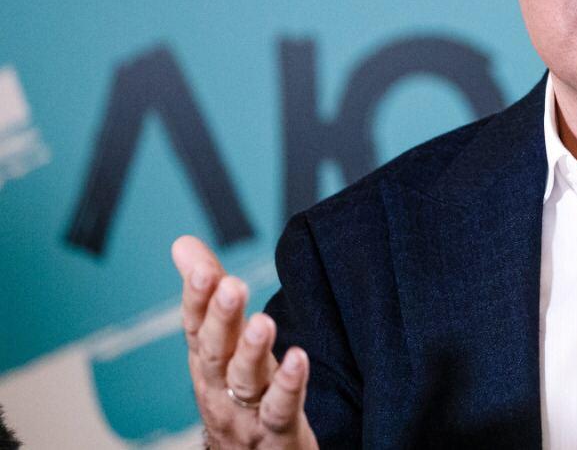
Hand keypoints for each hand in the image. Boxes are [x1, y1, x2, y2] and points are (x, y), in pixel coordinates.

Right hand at [171, 235, 318, 449]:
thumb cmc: (236, 393)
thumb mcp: (221, 344)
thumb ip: (208, 293)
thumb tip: (183, 242)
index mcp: (207, 360)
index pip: (195, 324)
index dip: (196, 298)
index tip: (201, 267)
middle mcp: (220, 385)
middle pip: (215, 350)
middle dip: (220, 317)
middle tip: (230, 284)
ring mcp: (246, 412)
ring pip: (244, 380)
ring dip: (251, 350)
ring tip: (262, 321)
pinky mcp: (277, 432)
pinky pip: (280, 409)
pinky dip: (288, 386)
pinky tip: (298, 359)